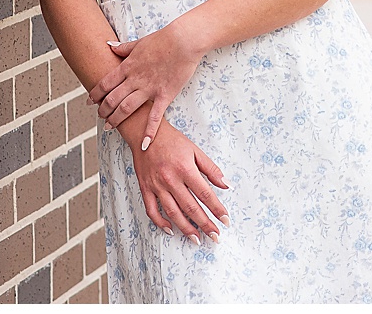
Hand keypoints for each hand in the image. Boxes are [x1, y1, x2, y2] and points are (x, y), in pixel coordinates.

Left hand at [90, 22, 203, 148]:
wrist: (183, 41)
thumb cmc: (162, 40)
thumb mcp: (139, 42)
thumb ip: (123, 48)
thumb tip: (108, 45)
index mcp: (127, 66)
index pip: (105, 83)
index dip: (95, 94)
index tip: (89, 102)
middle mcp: (135, 79)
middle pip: (112, 98)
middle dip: (103, 110)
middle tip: (100, 117)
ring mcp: (149, 89)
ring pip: (126, 108)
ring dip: (116, 119)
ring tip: (109, 126)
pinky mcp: (164, 95)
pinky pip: (155, 116)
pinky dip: (149, 131)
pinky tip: (145, 144)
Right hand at [124, 119, 229, 244]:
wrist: (145, 132)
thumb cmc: (172, 141)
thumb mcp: (195, 150)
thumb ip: (211, 169)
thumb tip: (226, 185)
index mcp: (185, 168)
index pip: (205, 194)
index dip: (217, 208)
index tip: (225, 220)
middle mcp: (170, 179)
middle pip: (191, 207)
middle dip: (205, 224)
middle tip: (215, 236)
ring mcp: (156, 185)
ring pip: (173, 213)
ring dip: (186, 228)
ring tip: (197, 239)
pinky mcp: (145, 188)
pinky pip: (152, 210)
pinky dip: (161, 222)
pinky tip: (171, 229)